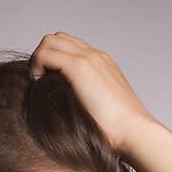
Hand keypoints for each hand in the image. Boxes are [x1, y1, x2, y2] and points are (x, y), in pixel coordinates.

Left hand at [27, 31, 155, 157]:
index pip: (71, 46)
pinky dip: (36, 66)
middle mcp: (95, 56)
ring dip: (38, 60)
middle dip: (43, 57)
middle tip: (38, 82)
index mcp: (102, 64)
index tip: (46, 84)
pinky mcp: (79, 67)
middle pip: (58, 38)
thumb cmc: (119, 133)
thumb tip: (68, 112)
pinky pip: (46, 54)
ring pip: (50, 41)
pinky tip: (37, 86)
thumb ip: (88, 103)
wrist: (134, 132)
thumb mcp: (102, 111)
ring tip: (38, 84)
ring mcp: (88, 58)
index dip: (54, 60)